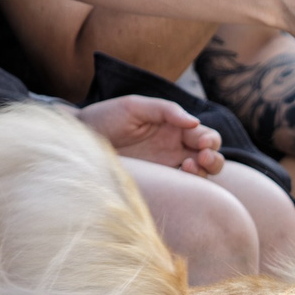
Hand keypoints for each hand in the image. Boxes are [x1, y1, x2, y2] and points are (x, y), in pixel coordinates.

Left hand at [77, 96, 224, 175]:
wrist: (80, 141)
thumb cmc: (105, 118)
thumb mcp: (134, 107)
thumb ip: (166, 110)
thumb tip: (194, 122)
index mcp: (173, 125)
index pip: (204, 134)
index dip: (210, 139)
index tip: (201, 142)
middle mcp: (174, 146)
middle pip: (210, 154)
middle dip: (214, 156)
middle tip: (202, 157)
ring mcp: (167, 164)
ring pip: (202, 172)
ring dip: (206, 170)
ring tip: (190, 167)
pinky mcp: (158, 180)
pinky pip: (183, 186)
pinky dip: (191, 184)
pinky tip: (180, 176)